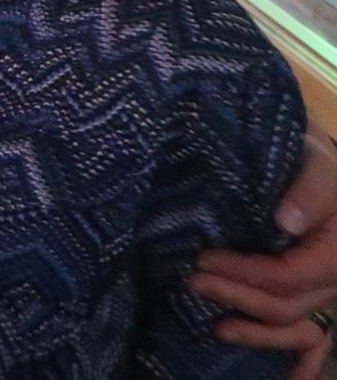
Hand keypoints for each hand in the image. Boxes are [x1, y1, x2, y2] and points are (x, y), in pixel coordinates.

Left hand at [191, 133, 336, 379]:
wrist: (313, 162)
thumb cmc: (311, 155)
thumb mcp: (316, 160)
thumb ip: (309, 188)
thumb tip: (286, 222)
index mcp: (336, 252)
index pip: (288, 276)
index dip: (243, 273)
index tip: (203, 259)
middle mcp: (334, 277)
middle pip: (285, 304)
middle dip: (236, 296)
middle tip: (191, 281)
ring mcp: (325, 290)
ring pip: (292, 325)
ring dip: (253, 329)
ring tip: (215, 327)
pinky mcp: (310, 291)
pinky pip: (306, 338)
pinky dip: (290, 357)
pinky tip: (275, 371)